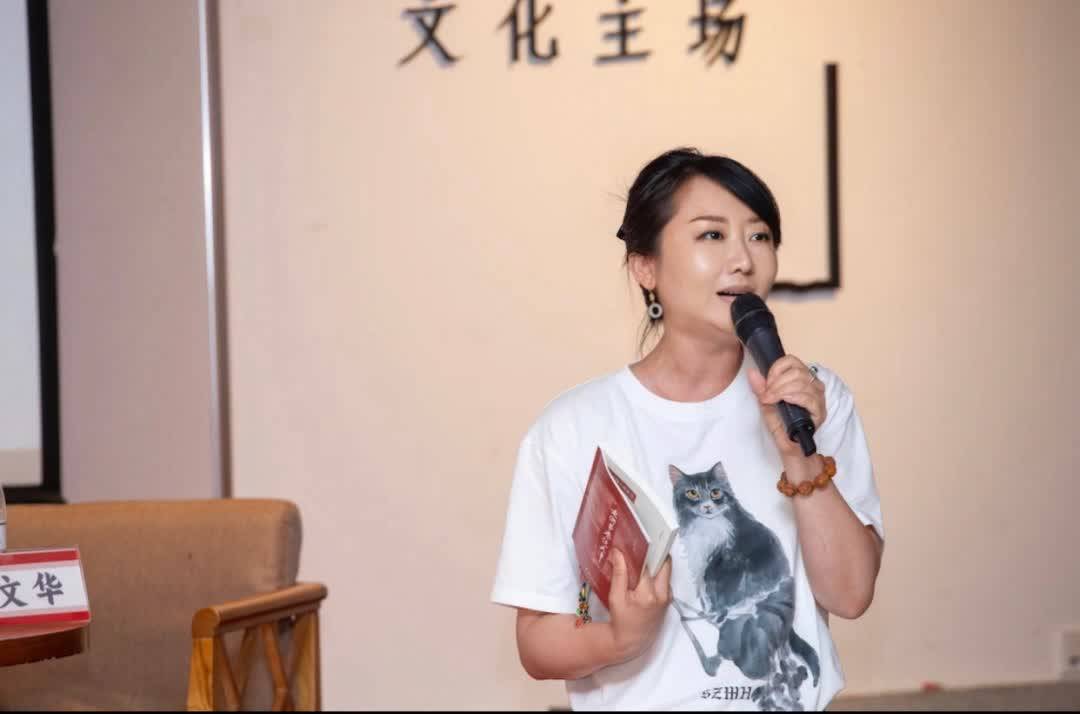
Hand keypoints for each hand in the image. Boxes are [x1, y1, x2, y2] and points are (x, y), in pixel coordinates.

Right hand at [607, 549, 671, 663]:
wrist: (631, 641)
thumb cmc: (621, 620)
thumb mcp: (615, 597)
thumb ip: (619, 573)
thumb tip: (618, 552)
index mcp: (648, 594)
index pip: (647, 565)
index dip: (641, 552)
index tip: (635, 542)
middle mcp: (662, 595)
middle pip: (664, 564)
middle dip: (654, 553)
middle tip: (643, 545)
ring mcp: (667, 598)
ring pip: (665, 572)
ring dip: (655, 564)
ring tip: (642, 557)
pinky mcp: (668, 599)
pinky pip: (664, 580)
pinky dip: (656, 574)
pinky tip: (645, 573)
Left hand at [747, 355, 826, 459]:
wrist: (791, 449)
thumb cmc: (782, 427)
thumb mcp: (767, 406)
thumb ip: (761, 389)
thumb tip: (752, 373)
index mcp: (802, 380)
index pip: (792, 361)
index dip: (777, 368)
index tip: (766, 381)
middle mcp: (813, 386)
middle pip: (797, 371)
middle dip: (777, 381)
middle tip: (767, 395)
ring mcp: (818, 398)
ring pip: (802, 382)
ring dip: (781, 389)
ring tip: (771, 399)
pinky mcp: (820, 411)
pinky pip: (809, 397)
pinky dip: (793, 396)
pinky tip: (784, 400)